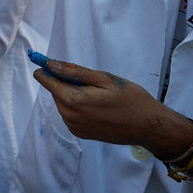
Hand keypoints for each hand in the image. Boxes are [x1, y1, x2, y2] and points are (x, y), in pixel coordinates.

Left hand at [34, 58, 192, 155]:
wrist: (149, 127)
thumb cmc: (131, 99)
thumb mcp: (104, 79)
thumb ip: (74, 72)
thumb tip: (51, 64)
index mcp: (73, 101)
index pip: (46, 80)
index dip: (46, 67)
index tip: (43, 58)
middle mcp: (69, 116)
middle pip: (55, 91)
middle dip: (66, 82)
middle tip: (92, 80)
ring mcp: (74, 127)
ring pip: (63, 102)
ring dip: (73, 94)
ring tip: (100, 95)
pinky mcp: (80, 133)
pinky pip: (71, 114)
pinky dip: (79, 106)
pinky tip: (99, 106)